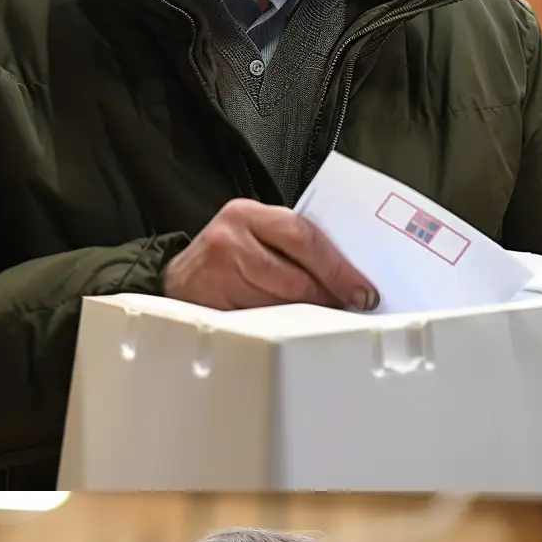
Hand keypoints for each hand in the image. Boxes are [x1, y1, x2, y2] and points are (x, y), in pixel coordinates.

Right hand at [161, 198, 377, 311]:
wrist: (179, 279)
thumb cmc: (225, 256)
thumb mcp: (257, 236)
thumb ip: (293, 245)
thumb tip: (347, 277)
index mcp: (247, 214)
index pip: (304, 237)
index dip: (338, 269)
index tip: (362, 290)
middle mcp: (228, 239)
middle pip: (293, 276)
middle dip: (325, 296)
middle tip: (346, 306)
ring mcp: (215, 274)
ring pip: (278, 303)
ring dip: (304, 314)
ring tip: (316, 315)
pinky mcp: (209, 307)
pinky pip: (256, 322)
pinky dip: (277, 327)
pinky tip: (286, 325)